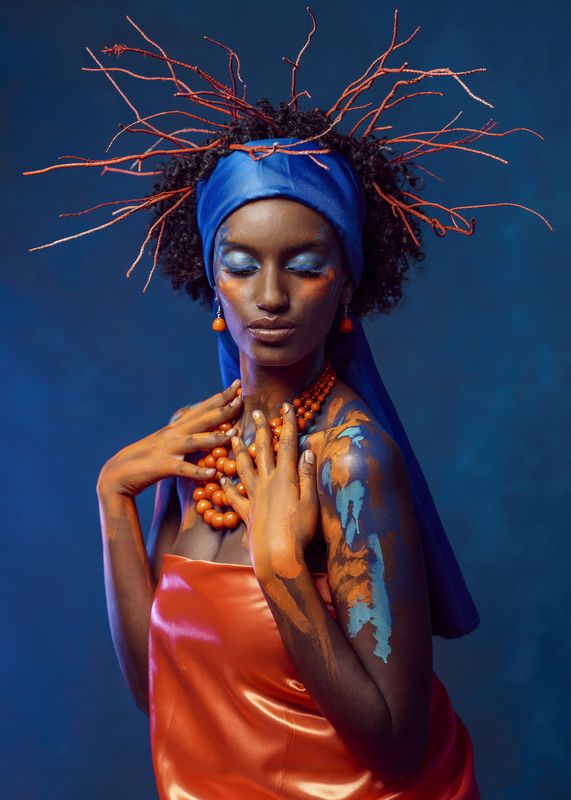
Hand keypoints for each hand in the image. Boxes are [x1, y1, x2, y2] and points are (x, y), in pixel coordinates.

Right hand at [96, 381, 242, 498]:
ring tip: (234, 433)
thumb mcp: (170, 443)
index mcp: (178, 427)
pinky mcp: (163, 466)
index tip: (238, 384)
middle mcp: (175, 433)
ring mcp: (169, 448)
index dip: (221, 396)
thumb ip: (188, 435)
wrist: (119, 472)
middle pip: (203, 418)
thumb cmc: (148, 460)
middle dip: (223, 407)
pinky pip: (183, 469)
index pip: (203, 408)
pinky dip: (198, 471)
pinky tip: (213, 473)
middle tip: (242, 397)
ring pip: (196, 440)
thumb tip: (208, 431)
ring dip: (216, 436)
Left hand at [221, 402, 318, 579]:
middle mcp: (267, 483)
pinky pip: (234, 496)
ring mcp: (254, 497)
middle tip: (254, 412)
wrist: (277, 557)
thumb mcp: (310, 502)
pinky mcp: (246, 513)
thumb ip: (307, 476)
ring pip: (244, 468)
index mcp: (285, 478)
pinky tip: (222, 477)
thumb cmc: (299, 532)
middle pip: (263, 451)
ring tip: (232, 436)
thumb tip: (307, 451)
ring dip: (239, 451)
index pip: (288, 445)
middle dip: (260, 429)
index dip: (288, 424)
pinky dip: (228, 485)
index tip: (286, 406)